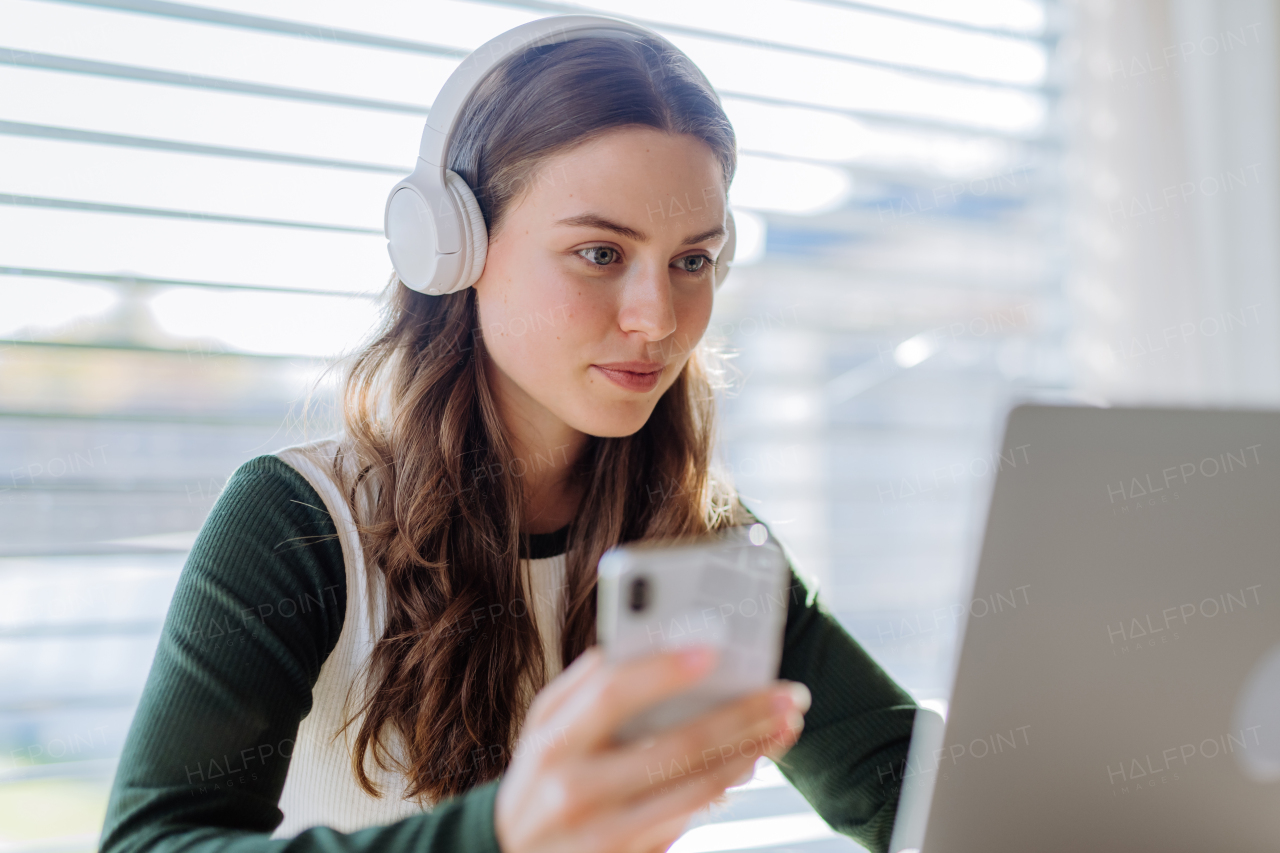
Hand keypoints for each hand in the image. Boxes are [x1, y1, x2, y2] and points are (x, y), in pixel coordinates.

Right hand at [493, 645, 810, 852]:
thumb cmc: (541, 777)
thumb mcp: (543, 728)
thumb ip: (584, 686)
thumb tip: (640, 642)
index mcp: (551, 741)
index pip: (611, 694)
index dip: (662, 669)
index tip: (713, 648)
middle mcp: (573, 790)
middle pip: (673, 747)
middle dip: (739, 716)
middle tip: (787, 694)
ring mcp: (601, 835)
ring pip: (693, 790)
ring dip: (749, 755)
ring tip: (783, 726)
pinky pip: (689, 821)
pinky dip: (725, 788)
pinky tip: (751, 762)